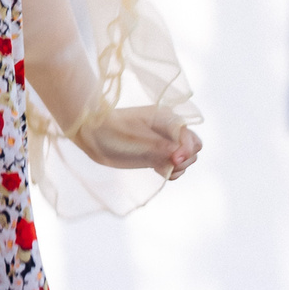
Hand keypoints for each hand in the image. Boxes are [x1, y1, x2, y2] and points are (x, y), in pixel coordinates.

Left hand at [72, 105, 202, 178]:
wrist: (93, 136)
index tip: (174, 159)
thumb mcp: (135, 139)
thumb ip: (158, 147)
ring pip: (187, 159)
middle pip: (195, 147)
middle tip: (169, 164)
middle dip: (186, 158)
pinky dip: (171, 172)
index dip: (186, 149)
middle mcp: (169, 130)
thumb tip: (179, 155)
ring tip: (160, 166)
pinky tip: (157, 170)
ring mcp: (164, 143)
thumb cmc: (111, 131)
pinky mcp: (158, 156)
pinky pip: (175, 167)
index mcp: (167, 118)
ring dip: (179, 167)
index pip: (190, 136)